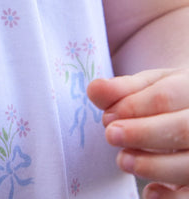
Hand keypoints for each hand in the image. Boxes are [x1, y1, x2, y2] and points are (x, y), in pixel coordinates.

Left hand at [88, 70, 188, 197]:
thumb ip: (123, 89)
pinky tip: (150, 192)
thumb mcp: (151, 87)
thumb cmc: (172, 99)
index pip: (165, 96)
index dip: (134, 106)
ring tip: (123, 160)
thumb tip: (94, 90)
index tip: (108, 116)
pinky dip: (171, 198)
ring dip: (153, 165)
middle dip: (142, 133)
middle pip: (182, 129)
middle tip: (111, 136)